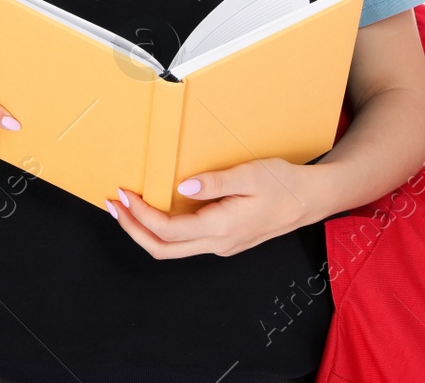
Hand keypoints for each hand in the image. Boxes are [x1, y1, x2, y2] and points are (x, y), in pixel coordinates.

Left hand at [109, 157, 315, 257]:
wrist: (310, 199)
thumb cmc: (282, 184)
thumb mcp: (250, 174)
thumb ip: (215, 182)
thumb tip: (181, 188)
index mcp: (222, 228)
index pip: (168, 230)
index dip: (141, 215)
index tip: (125, 194)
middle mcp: (218, 243)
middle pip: (163, 249)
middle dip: (132, 229)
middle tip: (114, 205)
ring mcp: (221, 245)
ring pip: (173, 249)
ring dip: (145, 231)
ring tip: (127, 208)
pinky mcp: (223, 240)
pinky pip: (185, 242)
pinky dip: (162, 229)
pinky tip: (156, 209)